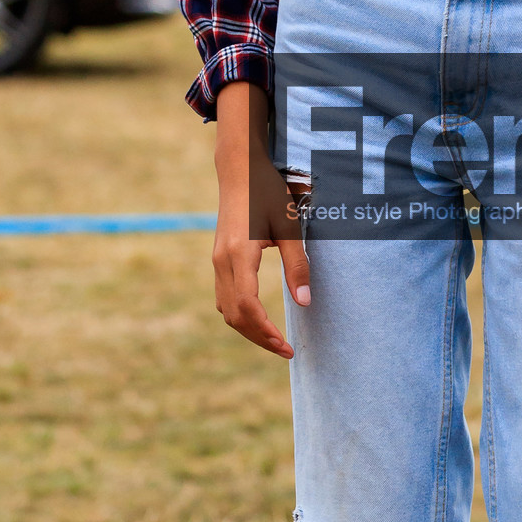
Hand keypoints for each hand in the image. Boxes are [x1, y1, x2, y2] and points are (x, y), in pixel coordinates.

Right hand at [212, 81, 310, 358]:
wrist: (240, 170)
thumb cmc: (268, 193)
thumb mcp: (290, 227)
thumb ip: (297, 264)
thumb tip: (305, 302)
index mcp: (239, 254)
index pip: (248, 307)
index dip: (266, 332)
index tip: (287, 347)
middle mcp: (221, 261)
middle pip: (234, 315)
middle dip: (259, 338)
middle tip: (286, 350)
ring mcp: (216, 261)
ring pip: (226, 309)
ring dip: (248, 329)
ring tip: (274, 340)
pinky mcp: (218, 259)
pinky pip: (224, 297)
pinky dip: (239, 315)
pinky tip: (259, 319)